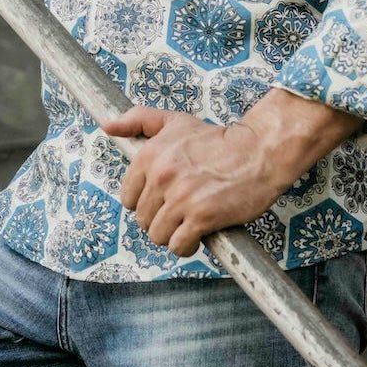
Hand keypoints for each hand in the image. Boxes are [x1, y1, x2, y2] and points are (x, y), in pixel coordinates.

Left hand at [100, 106, 288, 257]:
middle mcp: (162, 176)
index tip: (164, 198)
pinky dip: (187, 246)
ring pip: (158, 235)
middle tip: (182, 209)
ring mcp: (181, 198)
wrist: (258, 151)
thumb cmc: (218, 140)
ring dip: (173, 234)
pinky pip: (178, 246)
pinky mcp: (201, 217)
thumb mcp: (175, 122)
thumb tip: (108, 126)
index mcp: (150, 155)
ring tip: (190, 222)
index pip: (128, 197)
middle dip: (161, 218)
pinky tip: (198, 235)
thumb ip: (139, 120)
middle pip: (143, 219)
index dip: (146, 201)